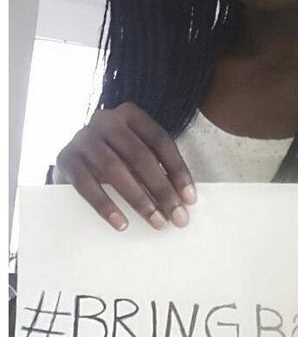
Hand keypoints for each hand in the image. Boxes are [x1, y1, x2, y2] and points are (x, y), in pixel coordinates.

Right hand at [55, 102, 195, 230]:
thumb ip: (157, 166)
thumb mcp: (136, 152)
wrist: (71, 157)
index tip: (190, 198)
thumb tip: (183, 199)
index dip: (177, 170)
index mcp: (130, 114)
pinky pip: (87, 185)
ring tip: (156, 221)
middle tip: (177, 216)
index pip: (160, 141)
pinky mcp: (66, 159)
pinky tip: (121, 223)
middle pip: (140, 157)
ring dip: (139, 200)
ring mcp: (83, 138)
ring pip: (115, 171)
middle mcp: (106, 120)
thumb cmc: (115, 155)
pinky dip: (106, 206)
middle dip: (162, 190)